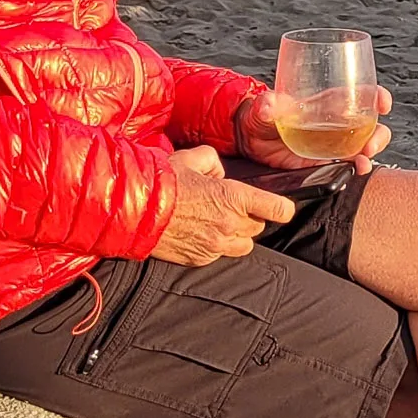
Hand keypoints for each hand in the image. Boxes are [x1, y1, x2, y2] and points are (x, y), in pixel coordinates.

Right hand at [151, 143, 296, 264]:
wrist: (135, 210)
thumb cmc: (162, 182)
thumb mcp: (191, 158)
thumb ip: (213, 161)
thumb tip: (219, 173)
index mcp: (234, 197)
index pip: (278, 209)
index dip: (282, 209)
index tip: (281, 208)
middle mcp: (230, 224)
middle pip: (258, 227)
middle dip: (249, 217)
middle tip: (230, 207)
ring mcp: (216, 245)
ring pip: (244, 245)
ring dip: (238, 235)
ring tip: (219, 223)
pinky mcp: (201, 259)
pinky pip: (220, 255)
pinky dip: (216, 246)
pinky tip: (200, 233)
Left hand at [237, 85, 393, 172]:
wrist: (252, 142)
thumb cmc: (261, 117)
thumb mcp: (262, 108)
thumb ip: (267, 105)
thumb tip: (269, 104)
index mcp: (327, 102)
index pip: (359, 95)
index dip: (376, 96)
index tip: (382, 102)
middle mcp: (336, 123)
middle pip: (370, 125)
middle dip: (378, 134)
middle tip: (369, 146)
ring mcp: (334, 145)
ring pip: (364, 147)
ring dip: (369, 154)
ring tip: (362, 162)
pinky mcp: (327, 164)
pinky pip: (348, 167)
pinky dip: (355, 170)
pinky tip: (353, 173)